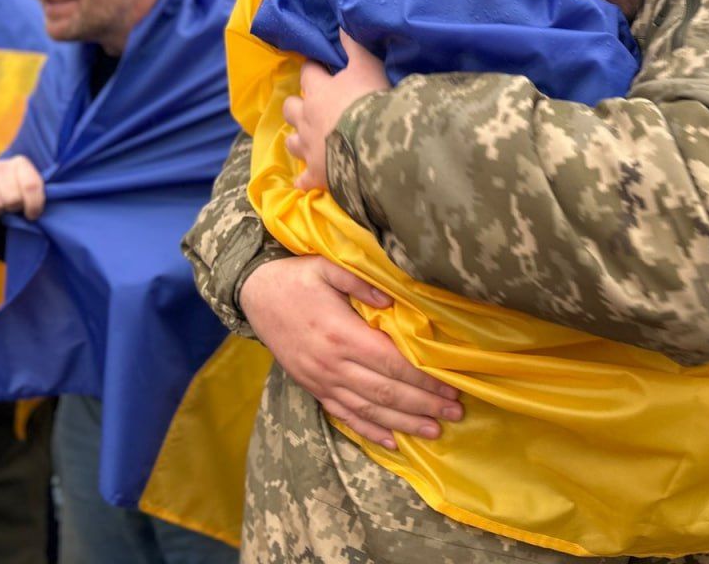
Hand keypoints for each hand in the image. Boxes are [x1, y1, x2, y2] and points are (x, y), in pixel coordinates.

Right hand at [0, 155, 45, 220]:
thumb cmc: (15, 191)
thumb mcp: (28, 190)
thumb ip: (35, 194)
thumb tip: (35, 211)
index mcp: (20, 163)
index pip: (31, 186)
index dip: (33, 205)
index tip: (32, 215)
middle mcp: (0, 165)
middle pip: (12, 199)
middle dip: (13, 208)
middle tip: (11, 206)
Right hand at [240, 255, 461, 449]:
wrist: (254, 294)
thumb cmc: (296, 278)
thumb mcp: (327, 266)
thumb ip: (361, 283)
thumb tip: (392, 301)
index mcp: (340, 334)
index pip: (391, 362)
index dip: (423, 378)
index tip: (450, 386)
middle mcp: (332, 364)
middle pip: (385, 391)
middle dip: (423, 404)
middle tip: (455, 412)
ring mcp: (321, 380)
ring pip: (368, 408)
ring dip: (403, 422)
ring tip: (434, 431)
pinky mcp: (312, 388)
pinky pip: (343, 415)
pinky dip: (368, 430)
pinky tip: (391, 441)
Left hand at [282, 29, 388, 190]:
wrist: (375, 144)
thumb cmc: (371, 100)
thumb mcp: (367, 66)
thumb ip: (354, 46)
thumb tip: (340, 24)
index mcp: (318, 91)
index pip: (309, 73)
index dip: (313, 68)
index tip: (318, 67)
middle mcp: (307, 118)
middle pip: (290, 108)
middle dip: (297, 105)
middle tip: (309, 105)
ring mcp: (309, 148)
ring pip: (291, 141)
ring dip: (297, 139)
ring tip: (306, 139)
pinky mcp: (316, 174)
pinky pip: (304, 180)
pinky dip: (305, 180)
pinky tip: (306, 181)